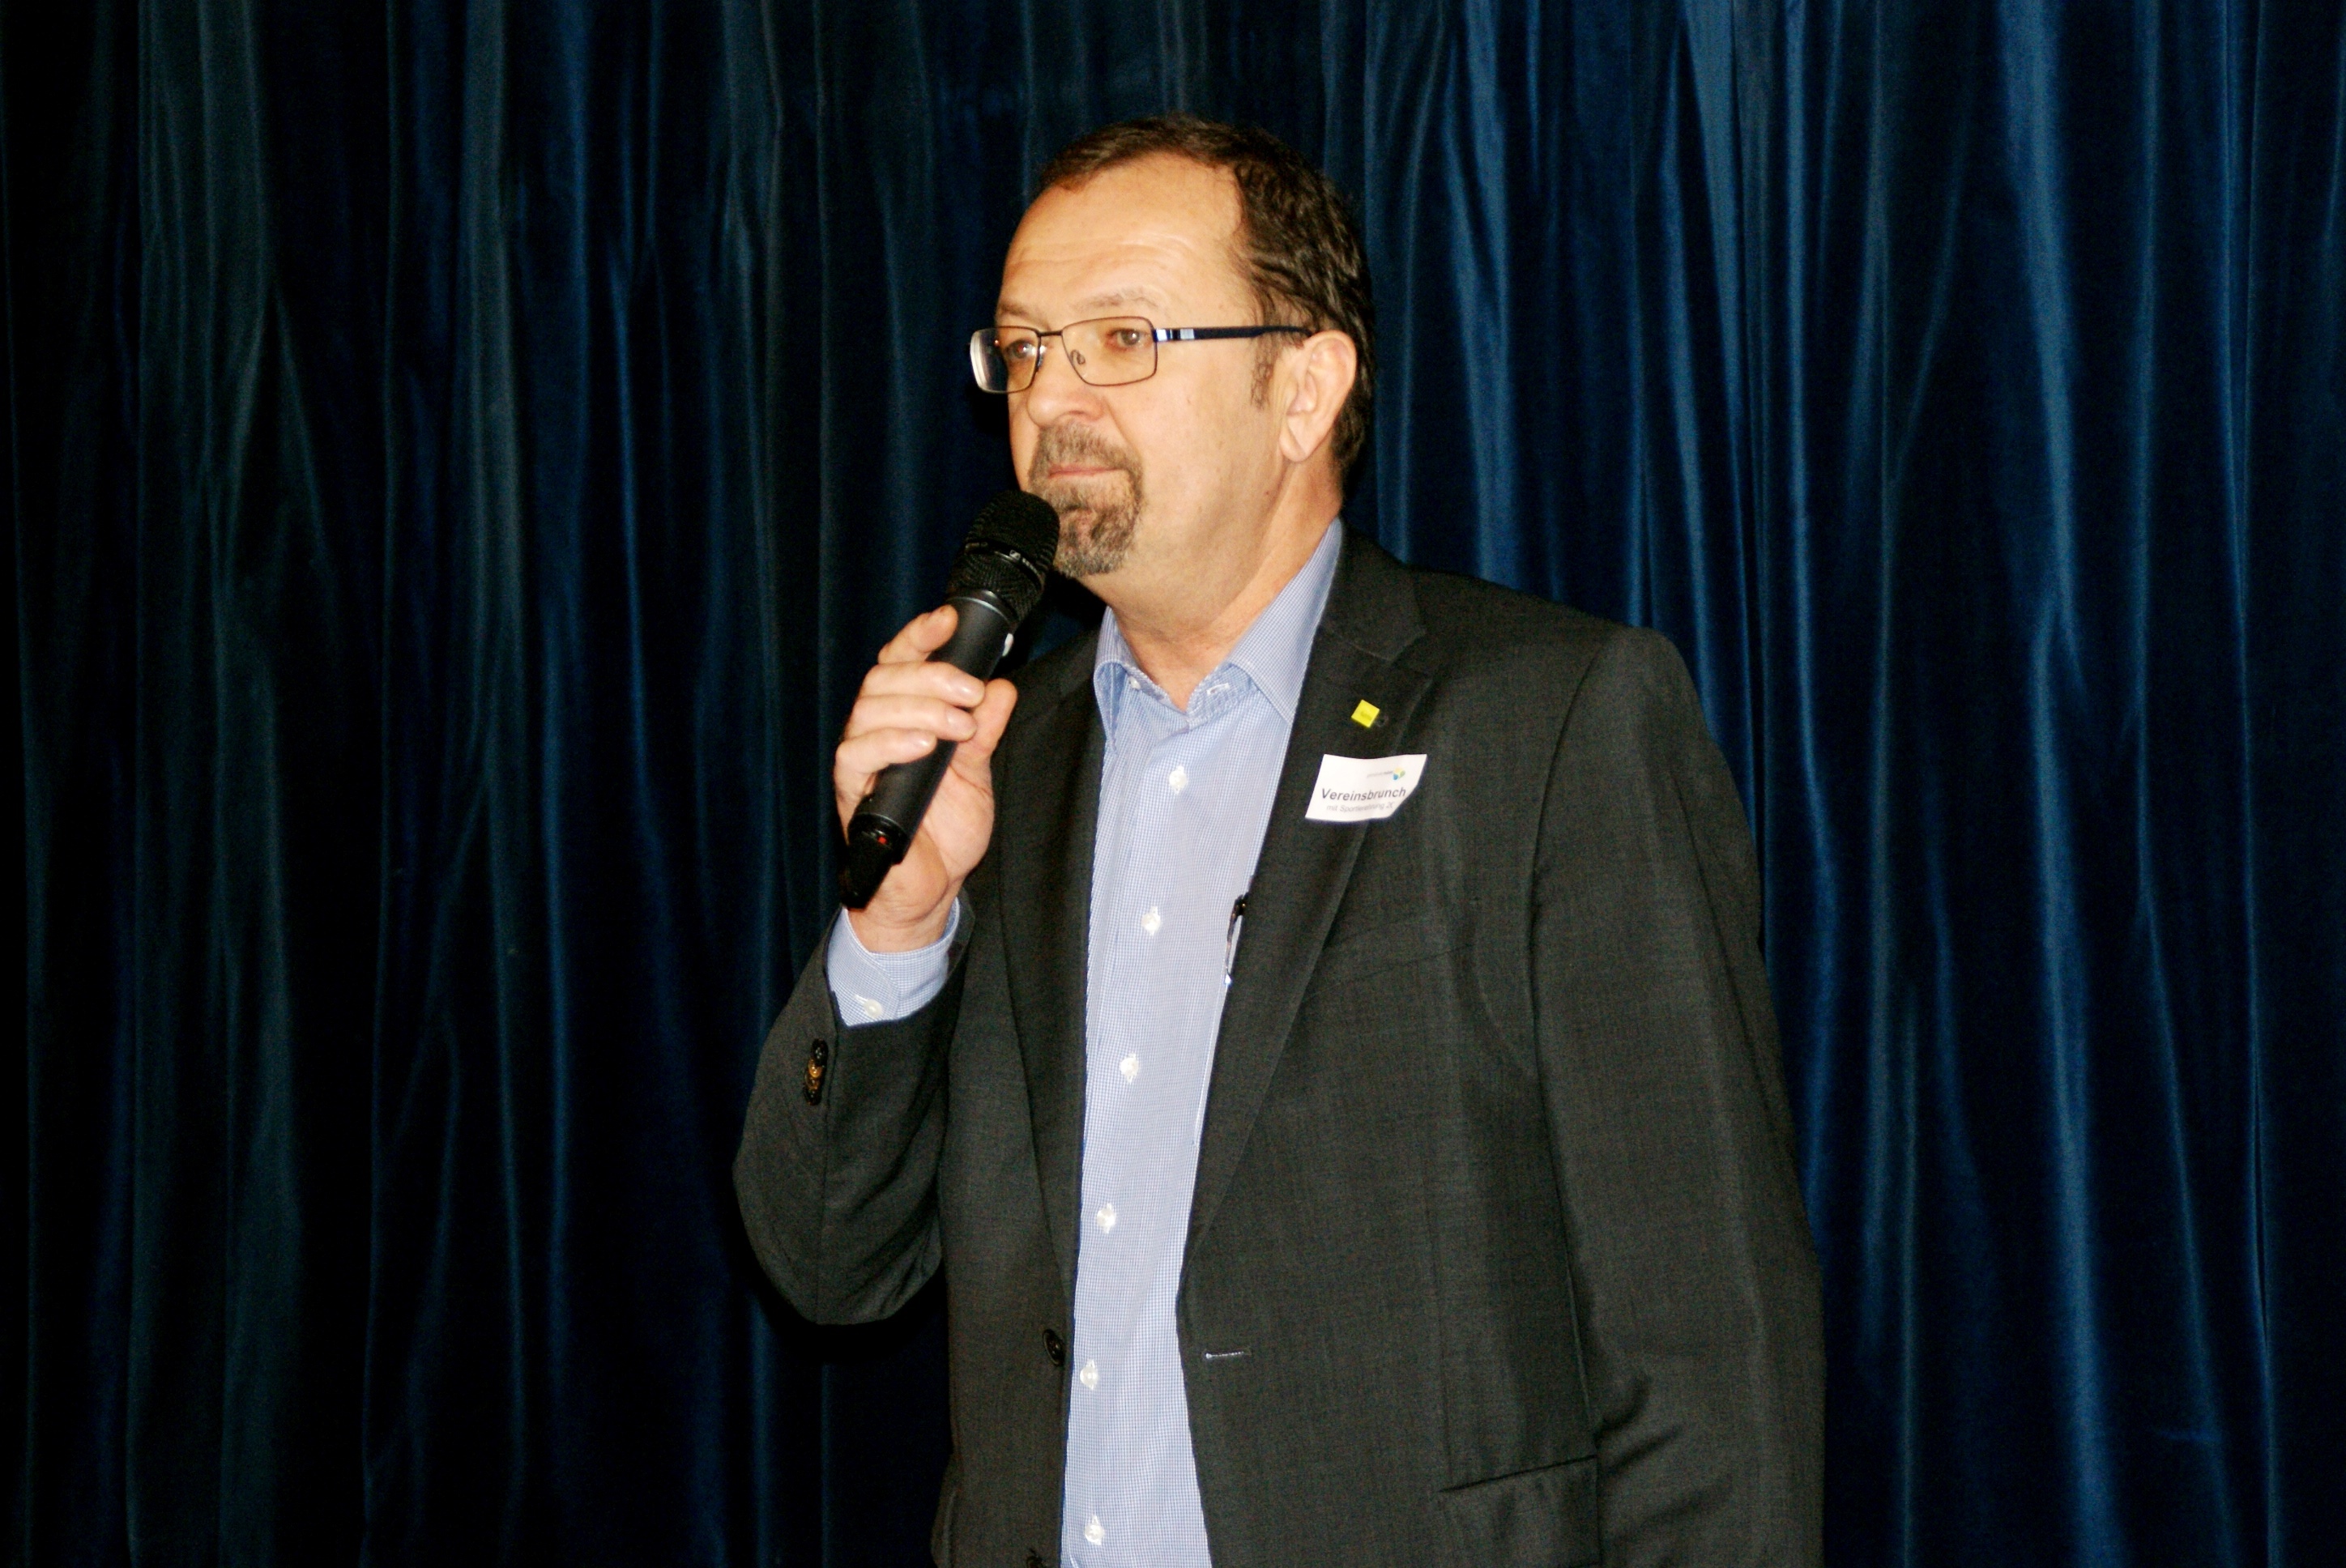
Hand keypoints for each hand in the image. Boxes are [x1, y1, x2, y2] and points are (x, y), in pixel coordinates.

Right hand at [833, 605, 1018, 950]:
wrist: (931, 889)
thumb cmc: (946, 830)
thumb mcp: (978, 772)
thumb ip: (985, 730)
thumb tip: (1002, 686)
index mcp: (902, 718)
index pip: (900, 662)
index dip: (920, 636)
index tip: (949, 620)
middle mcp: (874, 732)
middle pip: (883, 679)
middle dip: (931, 676)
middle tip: (970, 691)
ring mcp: (859, 762)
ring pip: (868, 711)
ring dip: (918, 708)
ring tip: (958, 725)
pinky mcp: (851, 793)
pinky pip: (855, 756)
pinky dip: (889, 744)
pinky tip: (921, 746)